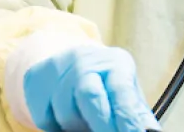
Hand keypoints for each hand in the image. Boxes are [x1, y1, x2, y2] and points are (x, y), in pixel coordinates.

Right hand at [21, 44, 159, 131]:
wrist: (68, 62)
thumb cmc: (105, 84)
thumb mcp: (125, 92)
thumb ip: (133, 112)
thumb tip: (148, 131)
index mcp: (115, 62)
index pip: (122, 91)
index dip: (126, 118)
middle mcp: (86, 59)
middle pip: (89, 95)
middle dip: (101, 124)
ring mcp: (58, 67)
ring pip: (65, 110)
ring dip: (77, 126)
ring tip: (86, 124)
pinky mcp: (35, 78)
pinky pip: (44, 116)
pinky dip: (56, 125)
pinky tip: (66, 118)